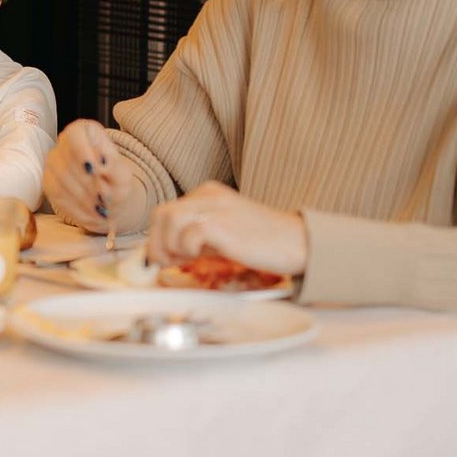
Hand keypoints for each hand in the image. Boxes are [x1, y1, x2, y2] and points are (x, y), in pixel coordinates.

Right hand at [43, 119, 146, 234]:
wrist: (108, 197)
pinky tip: (91, 213)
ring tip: (101, 209)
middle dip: (89, 184)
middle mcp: (63, 143)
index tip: (96, 171)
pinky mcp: (48, 183)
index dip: (83, 153)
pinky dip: (77, 208)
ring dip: (84, 199)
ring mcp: (52, 164)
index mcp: (84, 131)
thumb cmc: (115, 180)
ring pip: (61, 181)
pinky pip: (58, 196)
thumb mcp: (123, 174)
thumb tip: (103, 166)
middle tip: (105, 197)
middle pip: (68, 162)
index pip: (75, 135)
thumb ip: (116, 169)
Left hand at [147, 182, 306, 276]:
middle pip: (162, 214)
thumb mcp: (224, 233)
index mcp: (208, 194)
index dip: (158, 236)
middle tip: (169, 262)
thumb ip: (196, 237)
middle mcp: (208, 195)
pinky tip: (201, 257)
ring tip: (187, 260)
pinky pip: (189, 234)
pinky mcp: (223, 224)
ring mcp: (215, 207)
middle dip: (158, 242)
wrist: (298, 243)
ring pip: (170, 221)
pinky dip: (187, 249)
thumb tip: (165, 253)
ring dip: (170, 246)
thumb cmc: (263, 242)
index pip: (167, 211)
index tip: (164, 257)